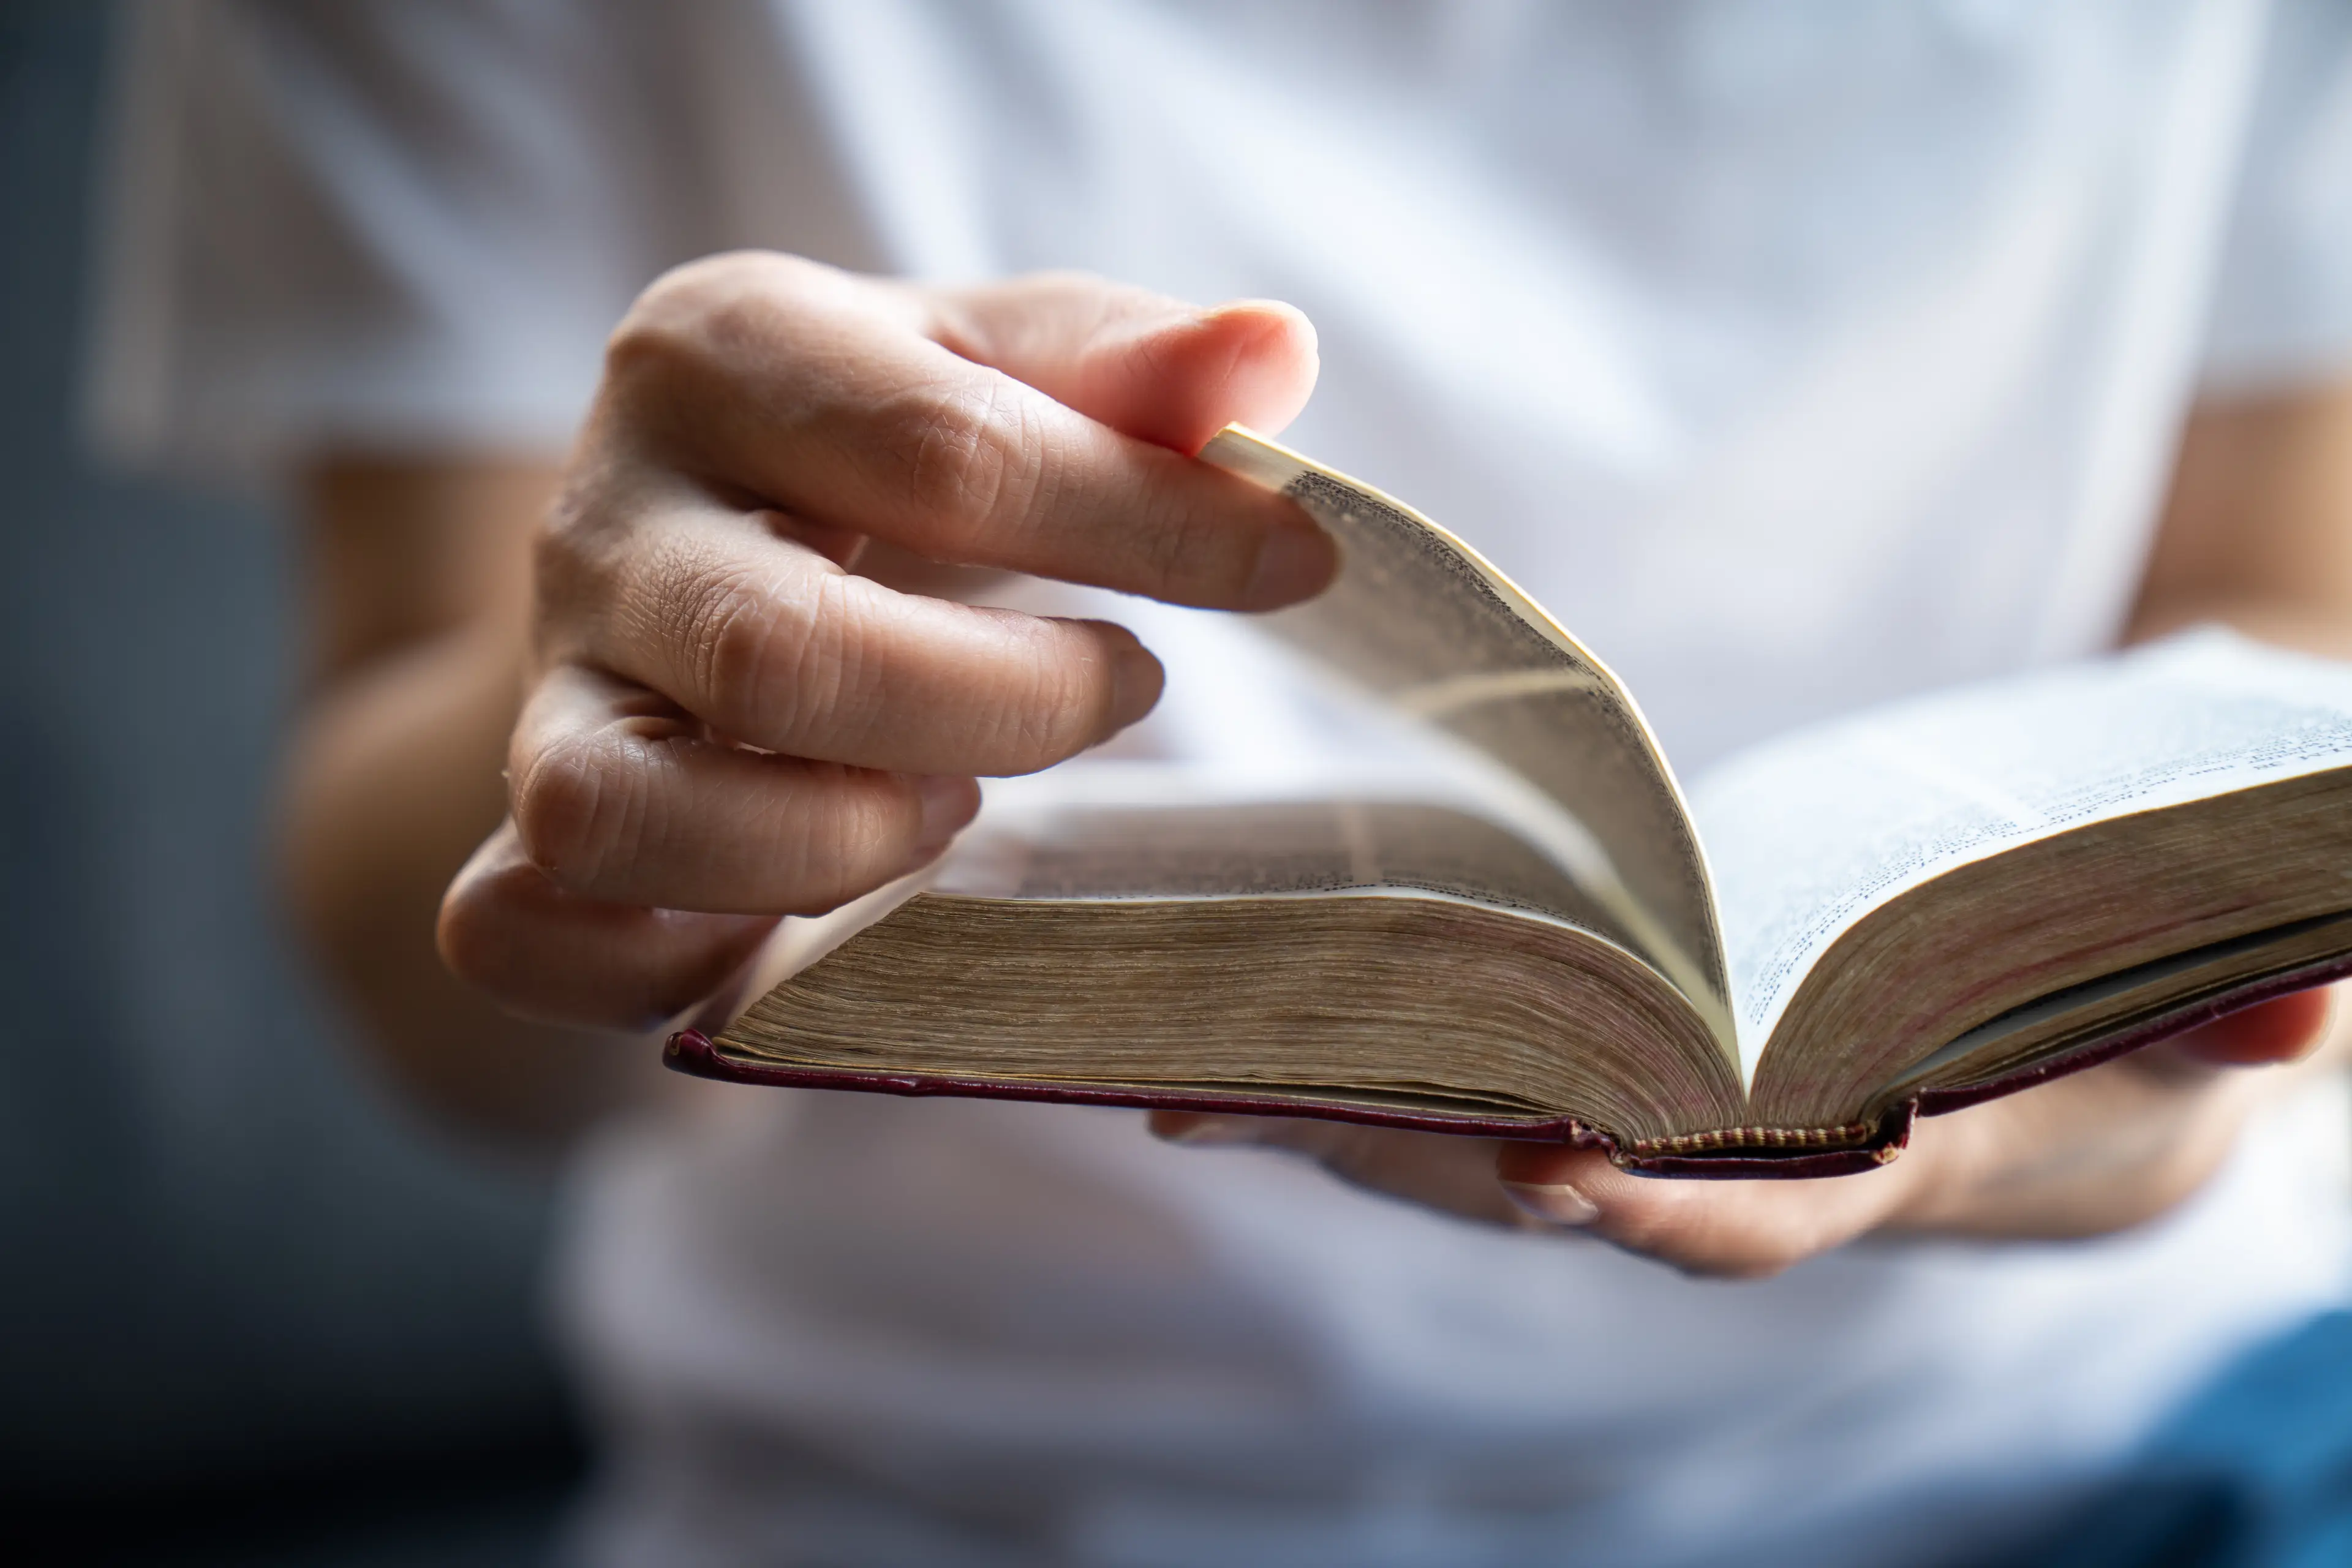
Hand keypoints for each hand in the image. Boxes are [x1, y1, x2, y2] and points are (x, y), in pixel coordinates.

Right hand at [437, 256, 1332, 1027]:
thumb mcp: (997, 368)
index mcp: (720, 350)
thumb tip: (1273, 354)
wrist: (697, 534)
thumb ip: (1125, 368)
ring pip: (624, 813)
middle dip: (1001, 708)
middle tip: (1122, 693)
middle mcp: (598, 517)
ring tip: (952, 807)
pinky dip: (673, 958)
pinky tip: (814, 924)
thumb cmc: (880, 453)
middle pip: (782, 655)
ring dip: (831, 845)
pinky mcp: (516, 835)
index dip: (1149, 528)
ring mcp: (546, 687)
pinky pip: (530, 932)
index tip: (1292, 568)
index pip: (945, 452)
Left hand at [1150, 985, 2345, 1276]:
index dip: (1670, 1196)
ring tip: (1191, 1073)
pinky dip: (1353, 1081)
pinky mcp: (1613, 1080)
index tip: (1554, 1163)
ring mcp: (1668, 1134)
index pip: (1769, 1208)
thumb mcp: (2223, 1015)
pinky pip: (1464, 1095)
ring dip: (1348, 1123)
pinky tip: (1226, 1050)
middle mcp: (1751, 1171)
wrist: (2078, 1044)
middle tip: (1276, 1100)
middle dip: (1431, 1159)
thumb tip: (2299, 1001)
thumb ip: (2254, 1006)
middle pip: (1574, 1187)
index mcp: (1887, 1164)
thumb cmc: (2145, 1021)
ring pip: (1488, 1154)